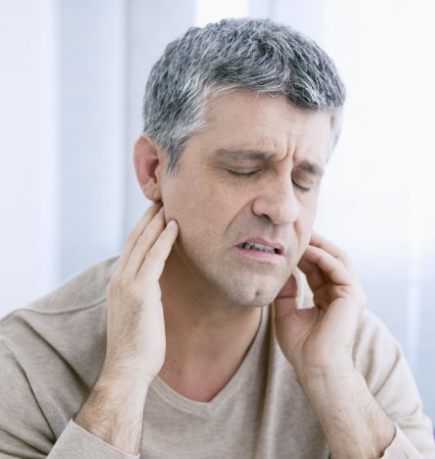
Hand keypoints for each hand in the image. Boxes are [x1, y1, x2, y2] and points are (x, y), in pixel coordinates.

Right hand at [103, 204, 177, 383]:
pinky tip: (174, 227)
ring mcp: (127, 283)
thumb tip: (155, 284)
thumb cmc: (136, 345)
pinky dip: (165, 240)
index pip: (130, 249)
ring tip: (167, 206)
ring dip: (156, 223)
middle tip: (160, 202)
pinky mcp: (141, 290)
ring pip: (143, 243)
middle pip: (134, 240)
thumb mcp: (136, 313)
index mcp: (117, 283)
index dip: (141, 229)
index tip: (153, 216)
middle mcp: (119, 278)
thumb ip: (143, 294)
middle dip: (147, 219)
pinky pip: (155, 257)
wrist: (127, 368)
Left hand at [274, 231, 366, 377]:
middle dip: (312, 243)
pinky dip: (322, 256)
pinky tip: (306, 250)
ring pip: (336, 258)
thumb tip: (282, 271)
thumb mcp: (285, 313)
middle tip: (294, 230)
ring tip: (300, 234)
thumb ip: (286, 292)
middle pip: (328, 258)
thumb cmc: (301, 347)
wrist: (315, 368)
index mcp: (328, 297)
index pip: (316, 267)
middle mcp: (341, 292)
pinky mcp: (353, 295)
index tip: (285, 241)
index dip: (302, 253)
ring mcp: (350, 293)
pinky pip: (337, 267)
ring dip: (318, 245)